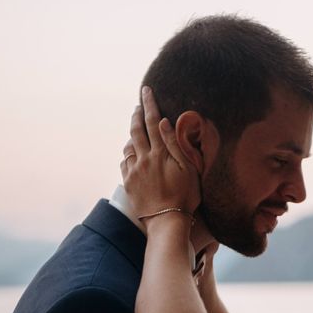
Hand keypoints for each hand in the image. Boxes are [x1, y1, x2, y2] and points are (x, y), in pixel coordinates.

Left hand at [120, 86, 200, 222]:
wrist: (166, 222)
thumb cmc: (184, 196)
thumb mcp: (187, 168)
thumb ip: (174, 144)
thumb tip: (163, 122)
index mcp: (159, 152)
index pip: (152, 121)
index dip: (149, 104)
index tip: (146, 90)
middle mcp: (143, 158)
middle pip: (136, 129)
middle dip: (137, 114)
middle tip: (139, 103)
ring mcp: (133, 171)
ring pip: (128, 145)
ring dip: (132, 133)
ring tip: (137, 127)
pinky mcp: (128, 183)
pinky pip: (124, 162)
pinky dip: (128, 152)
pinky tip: (132, 152)